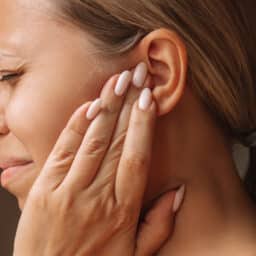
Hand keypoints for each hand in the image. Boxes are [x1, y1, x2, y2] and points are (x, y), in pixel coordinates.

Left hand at [13, 63, 184, 255]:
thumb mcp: (134, 255)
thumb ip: (159, 225)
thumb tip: (178, 193)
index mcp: (122, 210)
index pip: (137, 156)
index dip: (143, 125)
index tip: (149, 99)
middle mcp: (97, 196)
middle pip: (117, 141)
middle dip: (128, 104)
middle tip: (136, 75)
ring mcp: (68, 191)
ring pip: (92, 141)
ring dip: (106, 107)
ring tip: (117, 82)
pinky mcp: (44, 190)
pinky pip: (62, 150)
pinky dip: (76, 126)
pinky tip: (88, 106)